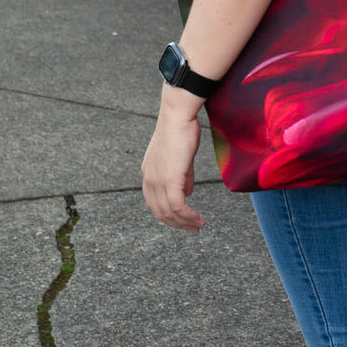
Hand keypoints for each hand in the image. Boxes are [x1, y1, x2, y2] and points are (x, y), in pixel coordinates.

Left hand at [141, 87, 205, 230]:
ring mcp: (157, 181)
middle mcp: (149, 180)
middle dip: (177, 224)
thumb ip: (182, 177)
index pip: (154, 203)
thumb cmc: (181, 131)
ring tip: (198, 226)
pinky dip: (188, 216)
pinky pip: (178, 206)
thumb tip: (187, 193)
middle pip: (159, 212)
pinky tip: (198, 218)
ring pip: (169, 212)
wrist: (177, 117)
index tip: (184, 220)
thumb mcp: (180, 158)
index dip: (168, 215)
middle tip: (193, 228)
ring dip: (185, 223)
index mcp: (148, 174)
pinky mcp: (169, 180)